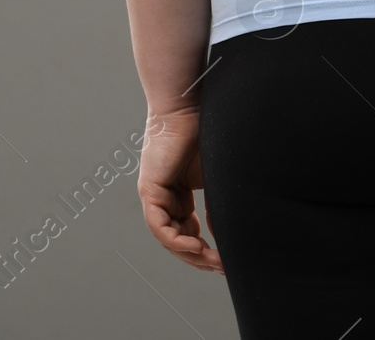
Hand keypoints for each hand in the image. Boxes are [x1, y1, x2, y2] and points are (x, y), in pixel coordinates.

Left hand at [136, 111, 223, 273]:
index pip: (188, 231)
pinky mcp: (149, 189)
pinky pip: (158, 225)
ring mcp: (154, 194)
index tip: (225, 259)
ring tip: (212, 261)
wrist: (190, 107)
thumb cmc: (206, 132)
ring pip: (166, 237)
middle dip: (199, 257)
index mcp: (179, 194)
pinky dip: (175, 239)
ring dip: (189, 253)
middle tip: (222, 268)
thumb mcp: (215, 177)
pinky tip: (195, 246)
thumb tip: (221, 236)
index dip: (205, 248)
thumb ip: (216, 206)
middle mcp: (164, 197)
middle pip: (177, 239)